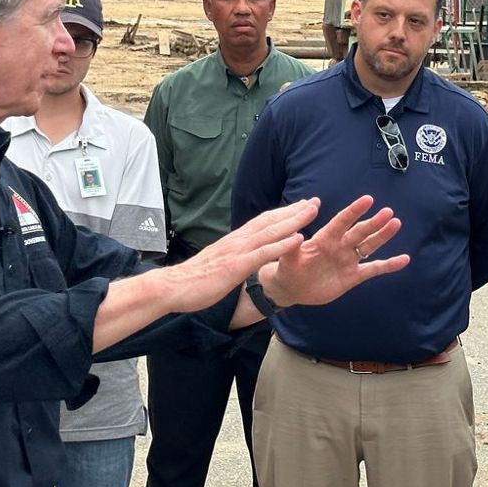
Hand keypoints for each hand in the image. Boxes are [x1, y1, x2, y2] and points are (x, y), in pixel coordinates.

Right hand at [157, 199, 319, 312]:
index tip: (300, 206)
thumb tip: (240, 257)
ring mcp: (237, 252)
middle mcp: (237, 241)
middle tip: (315, 200)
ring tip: (313, 210)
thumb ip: (231, 257)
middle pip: (270, 220)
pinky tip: (299, 239)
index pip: (262, 221)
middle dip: (294, 210)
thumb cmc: (193, 279)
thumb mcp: (218, 263)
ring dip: (294, 220)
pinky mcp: (236, 266)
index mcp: (234, 241)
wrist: (173, 286)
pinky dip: (282, 245)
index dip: (282, 213)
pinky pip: (263, 254)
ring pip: (271, 232)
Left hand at [261, 195, 409, 307]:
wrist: (293, 288)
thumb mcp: (287, 259)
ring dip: (382, 236)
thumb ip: (292, 248)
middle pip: (359, 232)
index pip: (342, 222)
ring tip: (396, 223)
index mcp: (324, 239)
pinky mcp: (353, 276)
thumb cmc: (288, 269)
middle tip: (388, 211)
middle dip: (373, 222)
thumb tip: (295, 236)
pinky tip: (404, 259)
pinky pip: (374, 269)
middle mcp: (340, 246)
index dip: (354, 211)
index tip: (367, 199)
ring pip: (369, 246)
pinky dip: (389, 265)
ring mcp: (348, 260)